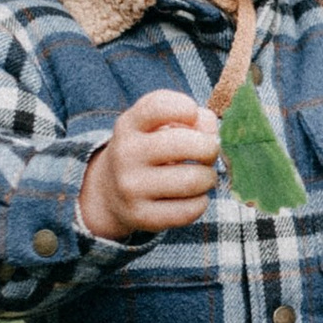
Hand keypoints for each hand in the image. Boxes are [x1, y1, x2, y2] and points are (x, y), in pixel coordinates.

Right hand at [80, 89, 221, 239]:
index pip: (159, 106)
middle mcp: (125, 154)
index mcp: (129, 125)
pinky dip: (201, 202)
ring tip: (203, 177)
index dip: (186, 108)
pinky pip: (190, 209)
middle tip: (209, 153)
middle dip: (210, 148)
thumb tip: (212, 133)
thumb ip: (191, 118)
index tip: (192, 116)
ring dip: (209, 178)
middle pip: (186, 144)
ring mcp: (131, 187)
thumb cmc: (149, 150)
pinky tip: (193, 196)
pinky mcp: (141, 216)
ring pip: (193, 180)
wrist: (110, 191)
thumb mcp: (158, 125)